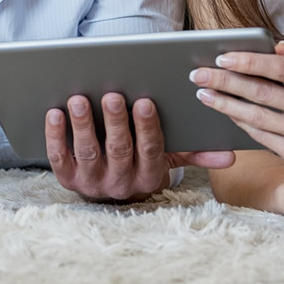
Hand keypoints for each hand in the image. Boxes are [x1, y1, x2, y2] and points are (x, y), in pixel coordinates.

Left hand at [46, 92, 236, 201]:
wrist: (109, 188)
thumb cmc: (141, 159)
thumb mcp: (169, 158)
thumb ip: (195, 153)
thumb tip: (229, 156)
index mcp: (149, 175)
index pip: (151, 150)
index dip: (147, 127)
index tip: (146, 101)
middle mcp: (121, 182)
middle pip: (119, 149)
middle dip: (116, 122)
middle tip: (113, 95)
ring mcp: (91, 181)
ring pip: (87, 152)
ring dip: (83, 125)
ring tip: (79, 99)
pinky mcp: (66, 178)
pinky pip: (59, 158)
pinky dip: (55, 135)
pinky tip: (54, 113)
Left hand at [191, 42, 283, 176]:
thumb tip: (272, 45)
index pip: (282, 68)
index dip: (251, 61)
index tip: (222, 57)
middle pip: (263, 93)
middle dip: (226, 82)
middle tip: (198, 75)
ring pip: (257, 118)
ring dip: (225, 105)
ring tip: (204, 94)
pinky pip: (261, 137)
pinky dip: (240, 122)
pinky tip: (225, 112)